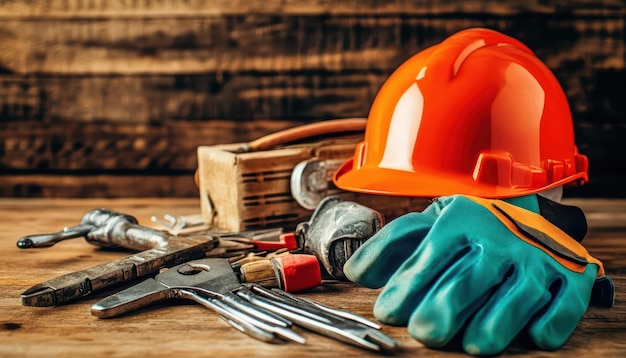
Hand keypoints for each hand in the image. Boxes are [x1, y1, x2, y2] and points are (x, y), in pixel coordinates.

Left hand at [344, 195, 611, 355]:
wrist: (526, 210)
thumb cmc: (468, 227)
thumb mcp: (428, 225)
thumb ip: (392, 246)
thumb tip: (355, 272)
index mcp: (461, 220)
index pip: (429, 256)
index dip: (405, 287)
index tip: (387, 312)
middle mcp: (500, 237)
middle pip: (468, 279)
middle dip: (443, 309)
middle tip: (424, 333)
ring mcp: (537, 257)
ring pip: (515, 296)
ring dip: (494, 324)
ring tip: (471, 344)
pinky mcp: (571, 278)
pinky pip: (562, 305)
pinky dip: (549, 323)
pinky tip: (532, 336)